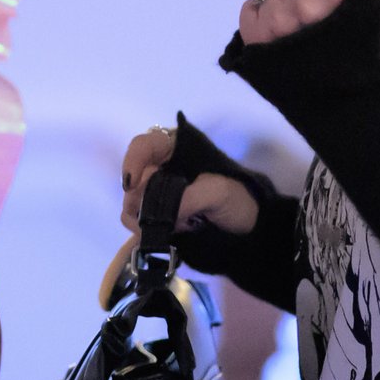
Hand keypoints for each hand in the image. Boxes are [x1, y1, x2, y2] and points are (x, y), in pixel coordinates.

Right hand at [119, 127, 258, 236]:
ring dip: (147, 218)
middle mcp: (160, 168)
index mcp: (176, 148)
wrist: (248, 230)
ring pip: (131, 203)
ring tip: (179, 226)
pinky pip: (136, 223)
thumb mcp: (218, 192)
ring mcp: (155, 194)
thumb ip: (188, 198)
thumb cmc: (238, 199)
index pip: (143, 145)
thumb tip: (157, 214)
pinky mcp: (154, 217)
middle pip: (133, 179)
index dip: (132, 162)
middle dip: (142, 200)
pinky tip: (172, 234)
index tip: (131, 185)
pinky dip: (147, 231)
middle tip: (160, 215)